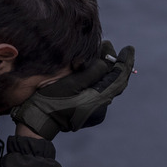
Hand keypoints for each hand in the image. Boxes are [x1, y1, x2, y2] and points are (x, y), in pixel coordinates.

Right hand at [11, 41, 134, 139]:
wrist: (37, 120)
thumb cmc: (51, 99)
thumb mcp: (71, 80)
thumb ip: (93, 70)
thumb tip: (107, 61)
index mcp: (98, 99)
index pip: (120, 77)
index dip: (126, 61)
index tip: (128, 48)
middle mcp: (101, 108)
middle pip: (114, 82)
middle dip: (114, 64)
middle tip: (108, 46)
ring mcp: (95, 113)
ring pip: (106, 87)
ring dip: (104, 72)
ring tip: (97, 56)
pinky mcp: (89, 114)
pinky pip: (98, 94)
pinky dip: (97, 82)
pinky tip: (88, 74)